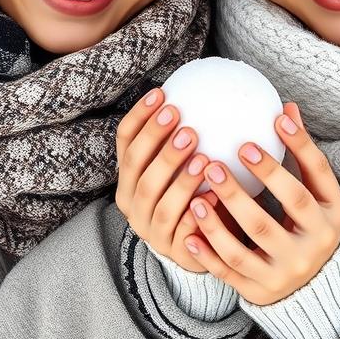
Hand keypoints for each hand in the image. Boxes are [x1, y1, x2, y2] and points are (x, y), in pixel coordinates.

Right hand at [115, 87, 215, 272]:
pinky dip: (197, 214)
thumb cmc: (197, 193)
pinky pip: (183, 233)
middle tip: (182, 120)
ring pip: (159, 203)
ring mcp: (151, 230)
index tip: (162, 94)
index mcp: (129, 176)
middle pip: (138, 169)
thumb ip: (186, 134)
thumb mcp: (184, 164)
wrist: (206, 244)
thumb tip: (204, 86)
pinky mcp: (174, 252)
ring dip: (180, 179)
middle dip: (156, 142)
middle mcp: (133, 203)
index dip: (140, 117)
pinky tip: (213, 197)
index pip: (125, 142)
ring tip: (203, 157)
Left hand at [182, 102, 339, 304]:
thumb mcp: (316, 195)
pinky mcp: (261, 291)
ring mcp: (286, 271)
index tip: (274, 119)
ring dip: (219, 219)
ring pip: (249, 245)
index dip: (299, 146)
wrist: (313, 290)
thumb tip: (287, 108)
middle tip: (219, 159)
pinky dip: (207, 253)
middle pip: (283, 210)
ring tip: (198, 194)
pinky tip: (188, 232)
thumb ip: (301, 156)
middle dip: (252, 182)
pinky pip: (230, 272)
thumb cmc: (309, 226)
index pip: (318, 176)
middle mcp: (314, 245)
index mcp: (331, 215)